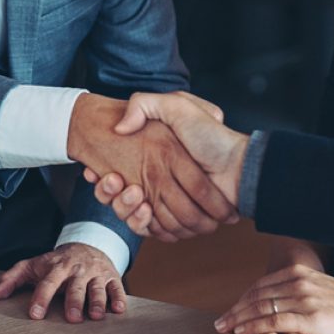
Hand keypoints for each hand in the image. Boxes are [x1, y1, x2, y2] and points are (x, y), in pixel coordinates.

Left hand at [0, 243, 127, 322]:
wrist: (87, 245)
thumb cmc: (55, 262)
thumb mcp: (32, 266)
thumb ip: (11, 279)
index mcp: (56, 267)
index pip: (47, 283)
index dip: (41, 298)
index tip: (35, 314)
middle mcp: (76, 269)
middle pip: (75, 286)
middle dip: (74, 301)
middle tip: (72, 318)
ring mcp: (95, 273)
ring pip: (97, 288)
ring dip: (96, 302)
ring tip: (94, 316)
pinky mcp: (112, 277)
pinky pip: (116, 288)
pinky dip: (118, 298)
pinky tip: (118, 309)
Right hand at [68, 94, 236, 239]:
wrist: (237, 167)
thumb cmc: (211, 136)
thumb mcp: (177, 106)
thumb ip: (145, 104)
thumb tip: (120, 128)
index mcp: (153, 159)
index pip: (115, 174)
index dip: (104, 177)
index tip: (96, 172)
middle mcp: (155, 181)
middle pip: (119, 196)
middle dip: (110, 193)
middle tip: (115, 181)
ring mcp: (164, 202)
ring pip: (130, 214)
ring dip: (124, 208)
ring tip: (133, 193)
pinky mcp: (175, 220)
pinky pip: (150, 229)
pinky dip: (142, 224)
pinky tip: (144, 210)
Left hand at [213, 265, 333, 333]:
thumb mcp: (321, 291)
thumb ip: (300, 292)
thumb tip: (280, 301)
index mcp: (301, 272)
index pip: (262, 285)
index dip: (243, 300)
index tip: (231, 311)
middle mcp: (299, 281)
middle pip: (257, 295)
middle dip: (236, 310)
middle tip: (220, 323)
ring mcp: (303, 298)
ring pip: (261, 308)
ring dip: (239, 320)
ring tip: (225, 330)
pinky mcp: (309, 317)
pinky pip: (273, 321)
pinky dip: (253, 327)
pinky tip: (242, 332)